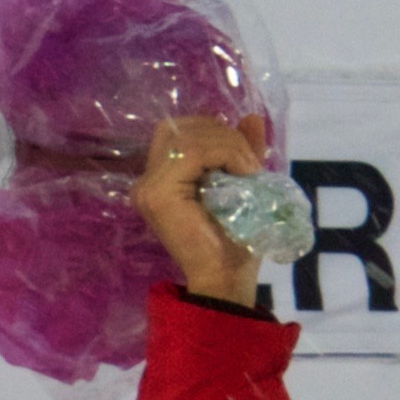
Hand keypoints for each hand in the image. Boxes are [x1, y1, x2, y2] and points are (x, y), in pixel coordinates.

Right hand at [136, 116, 269, 308]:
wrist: (227, 281)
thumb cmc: (234, 243)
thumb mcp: (243, 186)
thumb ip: (242, 152)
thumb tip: (252, 118)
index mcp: (161, 179)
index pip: (181, 132)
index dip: (216, 132)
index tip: (247, 159)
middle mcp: (147, 180)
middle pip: (181, 127)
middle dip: (223, 134)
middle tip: (250, 163)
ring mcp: (148, 187)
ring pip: (189, 136)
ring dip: (228, 144)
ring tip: (249, 171)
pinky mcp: (157, 194)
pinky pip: (193, 151)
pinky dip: (225, 153)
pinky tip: (242, 174)